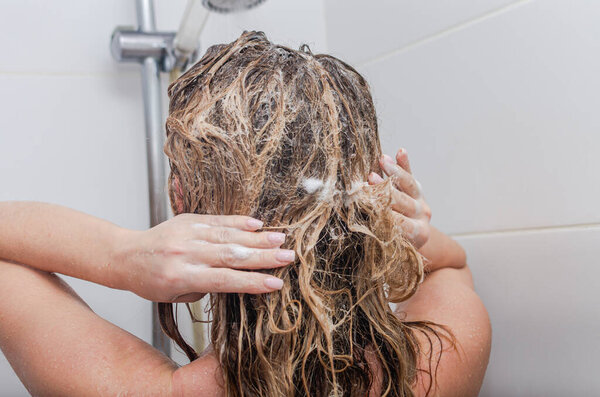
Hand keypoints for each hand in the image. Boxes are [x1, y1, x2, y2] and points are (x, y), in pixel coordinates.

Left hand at [112, 214, 293, 301]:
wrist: (126, 256)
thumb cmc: (151, 282)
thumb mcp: (176, 295)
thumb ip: (206, 286)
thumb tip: (235, 275)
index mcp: (181, 276)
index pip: (224, 280)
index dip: (252, 282)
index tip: (276, 283)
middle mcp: (186, 253)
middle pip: (232, 255)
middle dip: (263, 257)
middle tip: (288, 257)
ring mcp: (187, 233)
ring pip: (228, 235)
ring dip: (257, 238)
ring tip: (281, 239)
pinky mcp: (188, 219)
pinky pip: (217, 220)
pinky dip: (239, 221)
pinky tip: (257, 224)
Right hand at [368, 148, 431, 248]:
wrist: (415, 242)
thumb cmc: (395, 246)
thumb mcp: (390, 248)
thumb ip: (380, 238)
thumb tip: (357, 235)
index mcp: (417, 234)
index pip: (399, 222)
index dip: (384, 213)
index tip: (368, 204)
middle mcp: (422, 216)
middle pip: (404, 201)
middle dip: (386, 190)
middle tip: (370, 180)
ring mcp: (421, 201)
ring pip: (410, 184)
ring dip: (394, 172)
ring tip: (382, 160)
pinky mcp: (418, 190)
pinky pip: (411, 175)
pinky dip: (405, 163)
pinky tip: (400, 152)